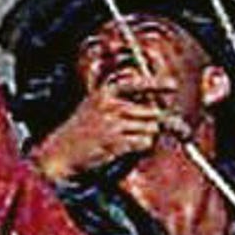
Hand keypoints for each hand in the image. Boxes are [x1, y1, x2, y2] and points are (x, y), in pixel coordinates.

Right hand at [28, 68, 185, 182]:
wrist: (62, 151)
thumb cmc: (82, 129)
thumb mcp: (96, 106)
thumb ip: (121, 103)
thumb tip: (152, 108)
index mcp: (106, 93)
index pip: (137, 84)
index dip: (158, 84)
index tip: (172, 86)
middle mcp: (111, 106)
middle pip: (151, 111)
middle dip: (154, 121)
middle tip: (148, 127)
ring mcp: (113, 124)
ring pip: (150, 128)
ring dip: (148, 136)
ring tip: (132, 139)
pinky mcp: (116, 143)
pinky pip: (143, 142)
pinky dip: (142, 146)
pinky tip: (129, 146)